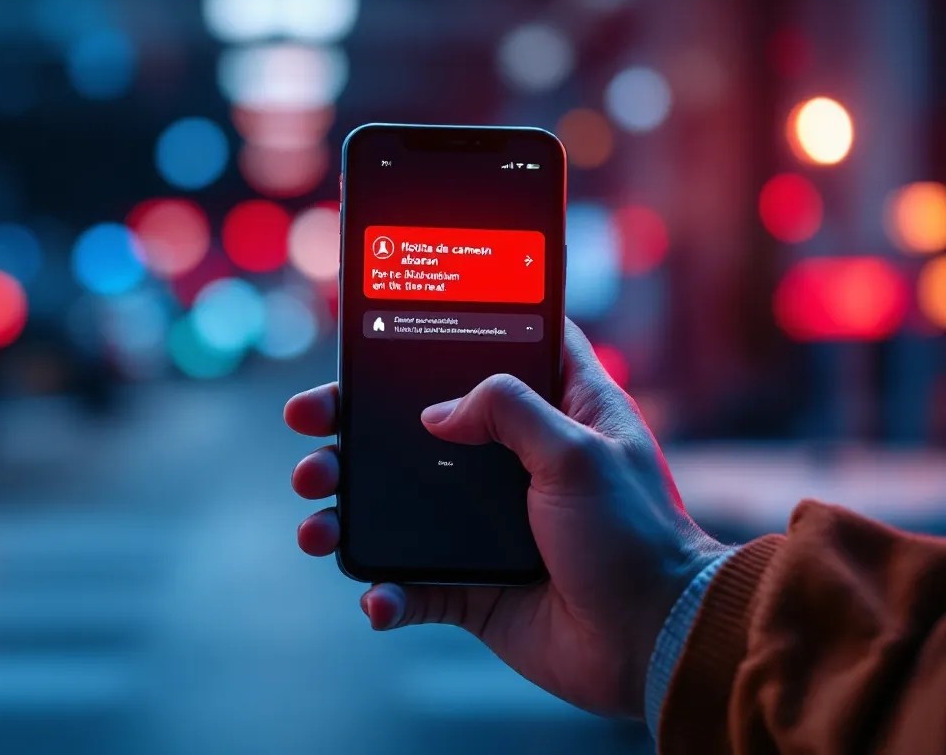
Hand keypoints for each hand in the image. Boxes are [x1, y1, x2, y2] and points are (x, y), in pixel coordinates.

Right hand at [283, 318, 727, 718]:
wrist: (652, 643)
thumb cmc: (635, 537)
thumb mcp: (580, 451)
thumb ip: (509, 410)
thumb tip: (435, 412)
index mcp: (556, 412)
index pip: (499, 348)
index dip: (446, 329)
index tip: (388, 318)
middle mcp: (513, 461)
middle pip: (416, 426)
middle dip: (349, 424)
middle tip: (308, 422)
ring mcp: (486, 525)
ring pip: (395, 506)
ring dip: (345, 511)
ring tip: (314, 522)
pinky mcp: (472, 585)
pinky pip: (412, 585)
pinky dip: (385, 593)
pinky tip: (377, 599)